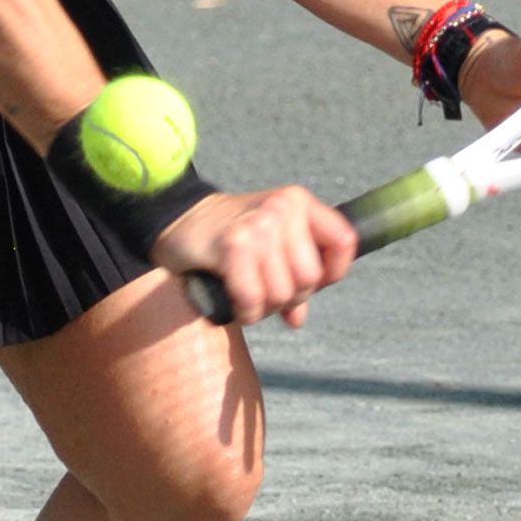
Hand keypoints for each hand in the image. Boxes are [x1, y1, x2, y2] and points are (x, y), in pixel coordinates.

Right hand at [155, 185, 357, 328]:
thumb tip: (298, 318)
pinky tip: (235, 302)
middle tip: (264, 289)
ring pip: (284, 293)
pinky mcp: (234, 247)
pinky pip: (254, 299)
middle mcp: (282, 209)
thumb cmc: (226, 236)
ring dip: (264, 306)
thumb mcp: (269, 242)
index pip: (344, 241)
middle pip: (311, 277)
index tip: (310, 285)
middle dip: (290, 296)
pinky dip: (246, 312)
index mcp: (298, 202)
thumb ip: (291, 273)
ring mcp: (258, 226)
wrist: (176, 221)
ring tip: (246, 293)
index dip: (333, 273)